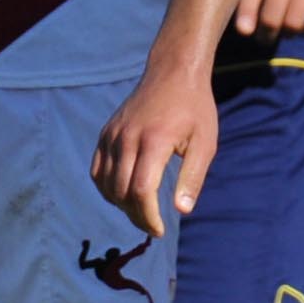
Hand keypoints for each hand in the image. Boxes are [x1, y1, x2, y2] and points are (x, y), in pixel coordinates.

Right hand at [94, 69, 223, 236]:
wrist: (173, 72)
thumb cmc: (195, 108)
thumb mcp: (205, 143)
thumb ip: (193, 177)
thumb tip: (182, 211)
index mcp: (154, 141)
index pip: (141, 191)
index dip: (148, 217)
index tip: (160, 230)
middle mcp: (127, 138)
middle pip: (122, 192)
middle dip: (137, 216)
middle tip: (153, 226)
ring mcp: (112, 135)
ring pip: (106, 184)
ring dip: (121, 205)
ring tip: (142, 212)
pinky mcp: (106, 133)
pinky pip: (98, 170)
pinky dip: (107, 188)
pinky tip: (124, 195)